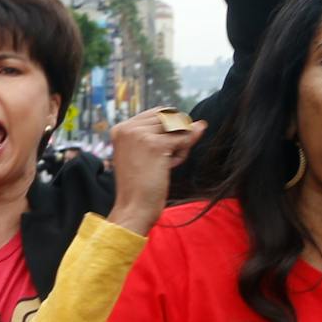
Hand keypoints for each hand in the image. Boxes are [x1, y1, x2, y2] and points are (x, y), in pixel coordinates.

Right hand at [106, 108, 203, 235]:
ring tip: (166, 163)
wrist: (133, 207)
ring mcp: (140, 135)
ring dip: (180, 144)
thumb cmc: (140, 185)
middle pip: (170, 117)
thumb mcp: (146, 154)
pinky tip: (169, 166)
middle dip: (174, 136)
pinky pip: (184, 138)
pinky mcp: (155, 145)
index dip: (168, 130)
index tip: (158, 152)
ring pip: (178, 127)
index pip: (158, 113)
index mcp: (120, 128)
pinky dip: (183, 152)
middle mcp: (127, 128)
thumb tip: (201, 123)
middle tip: (163, 159)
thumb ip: (164, 135)